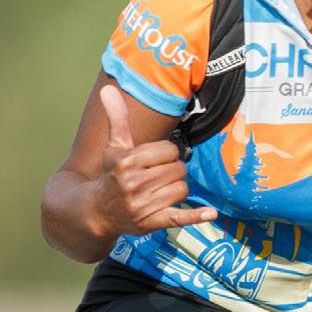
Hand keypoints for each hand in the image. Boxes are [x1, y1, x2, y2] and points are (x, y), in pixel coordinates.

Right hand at [94, 81, 217, 236]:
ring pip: (182, 189)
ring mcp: (143, 205)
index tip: (154, 160)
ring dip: (176, 189)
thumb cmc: (111, 174)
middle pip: (178, 170)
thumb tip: (108, 88)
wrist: (99, 211)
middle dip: (172, 171)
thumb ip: (117, 118)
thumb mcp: (114, 146)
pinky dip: (196, 216)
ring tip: (160, 191)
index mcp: (126, 162)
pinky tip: (211, 213)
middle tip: (157, 176)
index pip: (169, 150)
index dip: (166, 154)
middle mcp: (133, 184)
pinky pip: (179, 218)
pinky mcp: (152, 223)